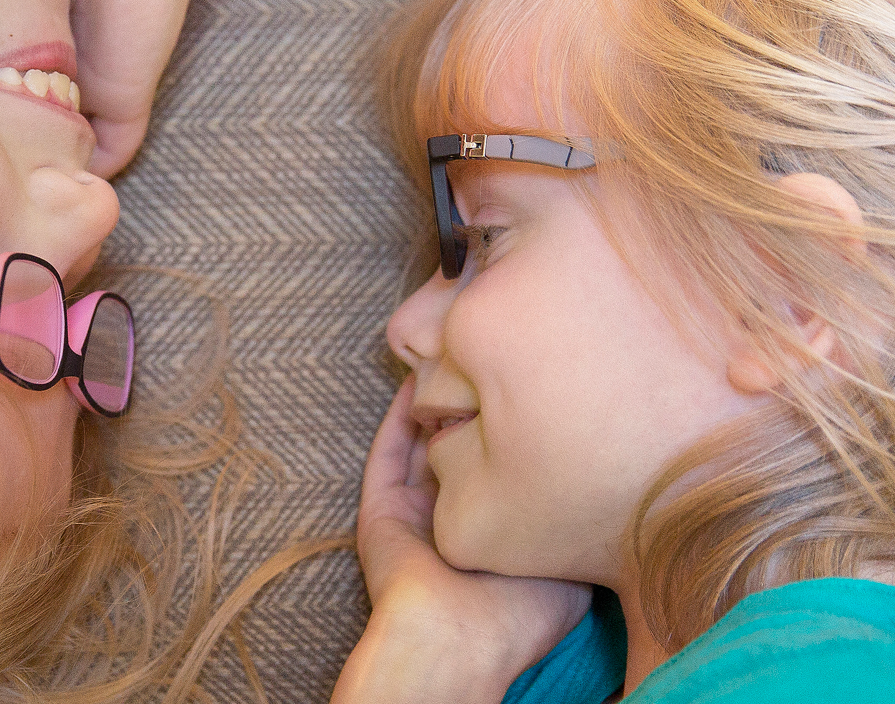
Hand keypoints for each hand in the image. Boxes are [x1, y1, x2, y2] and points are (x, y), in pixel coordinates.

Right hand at [332, 384, 590, 703]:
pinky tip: (414, 383)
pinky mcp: (382, 511)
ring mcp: (414, 513)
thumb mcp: (574, 560)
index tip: (537, 388)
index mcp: (493, 532)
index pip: (502, 468)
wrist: (464, 637)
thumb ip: (582, 518)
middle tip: (490, 363)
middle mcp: (452, 519)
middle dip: (473, 406)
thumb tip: (612, 473)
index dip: (517, 429)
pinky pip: (387, 453)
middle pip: (459, 448)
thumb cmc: (525, 610)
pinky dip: (398, 418)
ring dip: (432, 404)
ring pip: (421, 444)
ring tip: (450, 358)